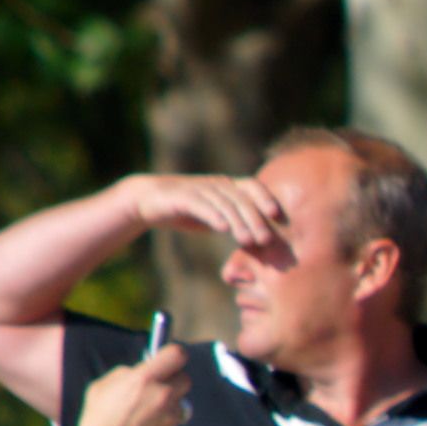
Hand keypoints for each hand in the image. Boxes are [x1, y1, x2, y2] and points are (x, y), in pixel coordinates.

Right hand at [73, 344, 194, 425]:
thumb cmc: (98, 419)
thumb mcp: (102, 386)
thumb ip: (127, 374)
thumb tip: (143, 369)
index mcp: (144, 379)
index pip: (177, 355)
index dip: (175, 356)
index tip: (170, 360)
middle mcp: (162, 395)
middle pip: (185, 378)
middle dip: (174, 381)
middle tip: (159, 387)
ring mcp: (170, 415)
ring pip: (180, 402)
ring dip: (168, 404)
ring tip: (145, 414)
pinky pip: (174, 421)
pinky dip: (164, 423)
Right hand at [119, 169, 286, 260]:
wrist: (148, 201)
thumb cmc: (186, 210)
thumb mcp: (214, 216)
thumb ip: (234, 223)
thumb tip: (260, 241)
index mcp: (226, 186)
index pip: (252, 186)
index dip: (266, 198)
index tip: (278, 216)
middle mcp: (216, 184)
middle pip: (241, 199)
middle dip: (256, 219)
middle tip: (266, 240)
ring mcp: (199, 189)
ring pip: (224, 204)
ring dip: (238, 223)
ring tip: (247, 241)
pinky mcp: (182, 197)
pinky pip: (201, 205)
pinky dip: (213, 215)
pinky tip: (222, 228)